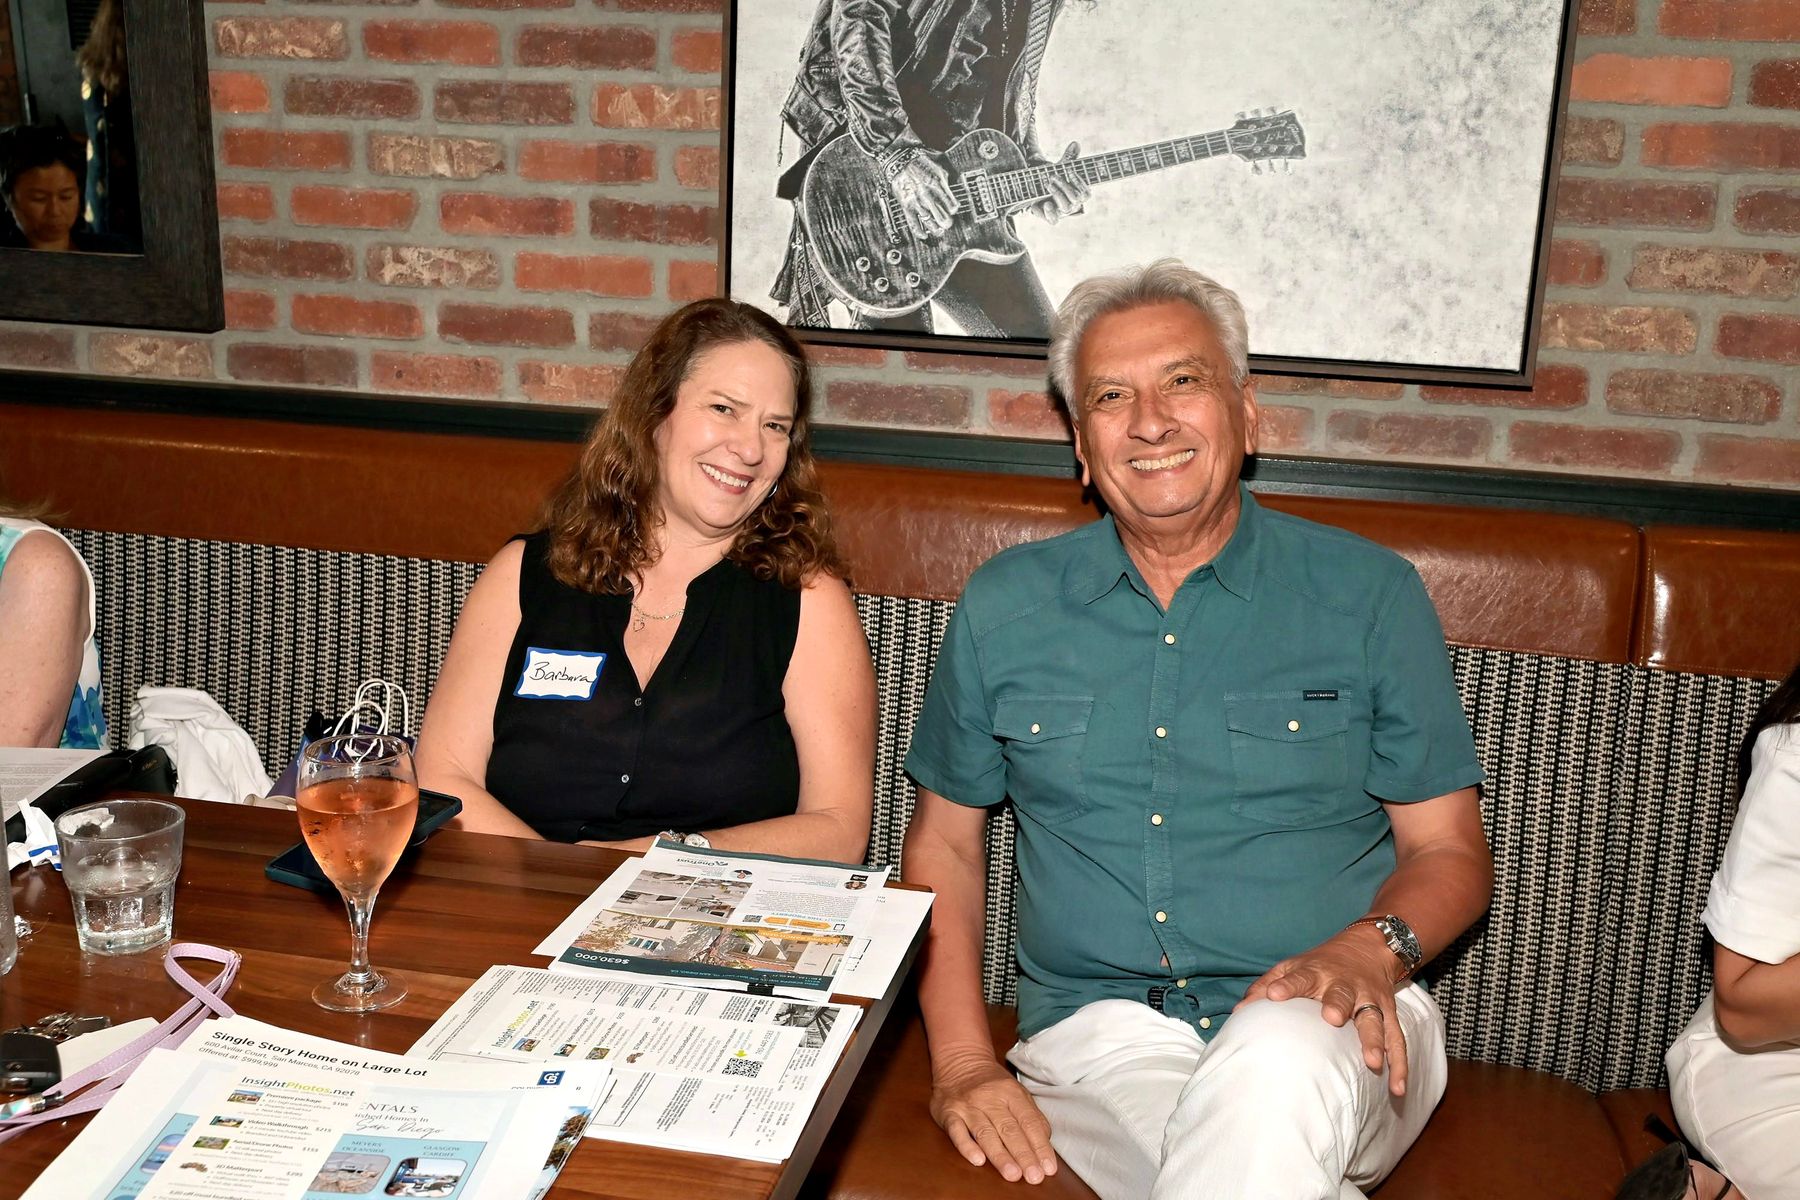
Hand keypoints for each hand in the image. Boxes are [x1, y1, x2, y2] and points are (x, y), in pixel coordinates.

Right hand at [889, 150, 959, 239]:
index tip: (953, 211)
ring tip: (939, 231)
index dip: (954, 210)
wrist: (899, 158)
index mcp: (938, 184)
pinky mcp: (906, 205)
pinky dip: (919, 232)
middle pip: (943, 217)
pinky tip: (924, 235)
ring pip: (930, 222)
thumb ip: (946, 181)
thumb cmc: (918, 161)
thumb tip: (952, 191)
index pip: (952, 205)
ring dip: (936, 229)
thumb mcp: (938, 167)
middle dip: (947, 223)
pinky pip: (913, 223)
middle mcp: (928, 194)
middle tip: (947, 224)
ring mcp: (917, 201)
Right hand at [928, 1051, 1057, 1183]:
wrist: (959, 1062)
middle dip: (1023, 1155)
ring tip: (1012, 1174)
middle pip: (1009, 1129)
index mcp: (1011, 1093)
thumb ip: (1030, 1116)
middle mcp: (990, 1098)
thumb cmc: (992, 1084)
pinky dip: (967, 1146)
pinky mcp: (948, 1113)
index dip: (1040, 1146)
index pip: (1029, 1122)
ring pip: (985, 1132)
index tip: (1048, 1168)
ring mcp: (968, 1105)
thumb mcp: (1016, 1092)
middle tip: (1034, 1176)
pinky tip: (978, 1160)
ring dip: (1000, 1155)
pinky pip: (956, 1130)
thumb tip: (1044, 1143)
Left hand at [1030, 142, 1088, 224]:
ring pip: (1066, 207)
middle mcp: (1072, 205)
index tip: (1069, 171)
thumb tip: (1075, 143)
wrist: (1035, 190)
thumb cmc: (1052, 178)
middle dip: (1065, 186)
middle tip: (1053, 175)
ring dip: (1057, 194)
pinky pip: (1053, 220)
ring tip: (1048, 184)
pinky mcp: (1050, 216)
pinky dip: (1049, 213)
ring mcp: (1061, 212)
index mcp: (1078, 194)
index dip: (1079, 182)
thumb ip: (1068, 158)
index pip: (1086, 193)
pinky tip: (1045, 203)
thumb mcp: (1060, 168)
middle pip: (1076, 199)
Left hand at [1234, 926, 1410, 1095]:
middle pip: (1342, 995)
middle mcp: (1345, 985)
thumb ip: (1266, 985)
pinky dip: (1399, 1064)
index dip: (1287, 985)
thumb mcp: (1292, 966)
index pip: (1299, 977)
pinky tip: (1397, 1088)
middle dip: (1338, 1005)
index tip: (1274, 995)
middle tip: (1333, 1019)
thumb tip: (1239, 1011)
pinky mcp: (1388, 1014)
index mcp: (1317, 972)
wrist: (1369, 947)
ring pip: (1374, 1019)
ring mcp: (1370, 1000)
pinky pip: (1397, 1040)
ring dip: (1374, 1040)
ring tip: (1372, 1061)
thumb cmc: (1320, 965)